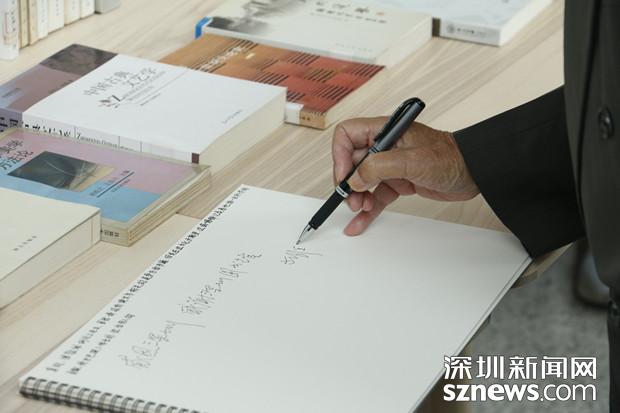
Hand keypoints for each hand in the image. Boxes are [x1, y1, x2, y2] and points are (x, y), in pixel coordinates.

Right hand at [332, 117, 478, 235]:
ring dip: (357, 197)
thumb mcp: (412, 160)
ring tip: (360, 209)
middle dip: (348, 182)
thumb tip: (355, 178)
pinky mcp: (398, 182)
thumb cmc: (451, 158)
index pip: (348, 134)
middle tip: (351, 199)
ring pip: (362, 182)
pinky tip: (360, 222)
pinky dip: (367, 210)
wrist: (474, 174)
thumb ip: (378, 167)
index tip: (344, 176)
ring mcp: (391, 165)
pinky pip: (376, 196)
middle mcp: (384, 147)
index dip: (340, 155)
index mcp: (385, 131)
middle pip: (351, 162)